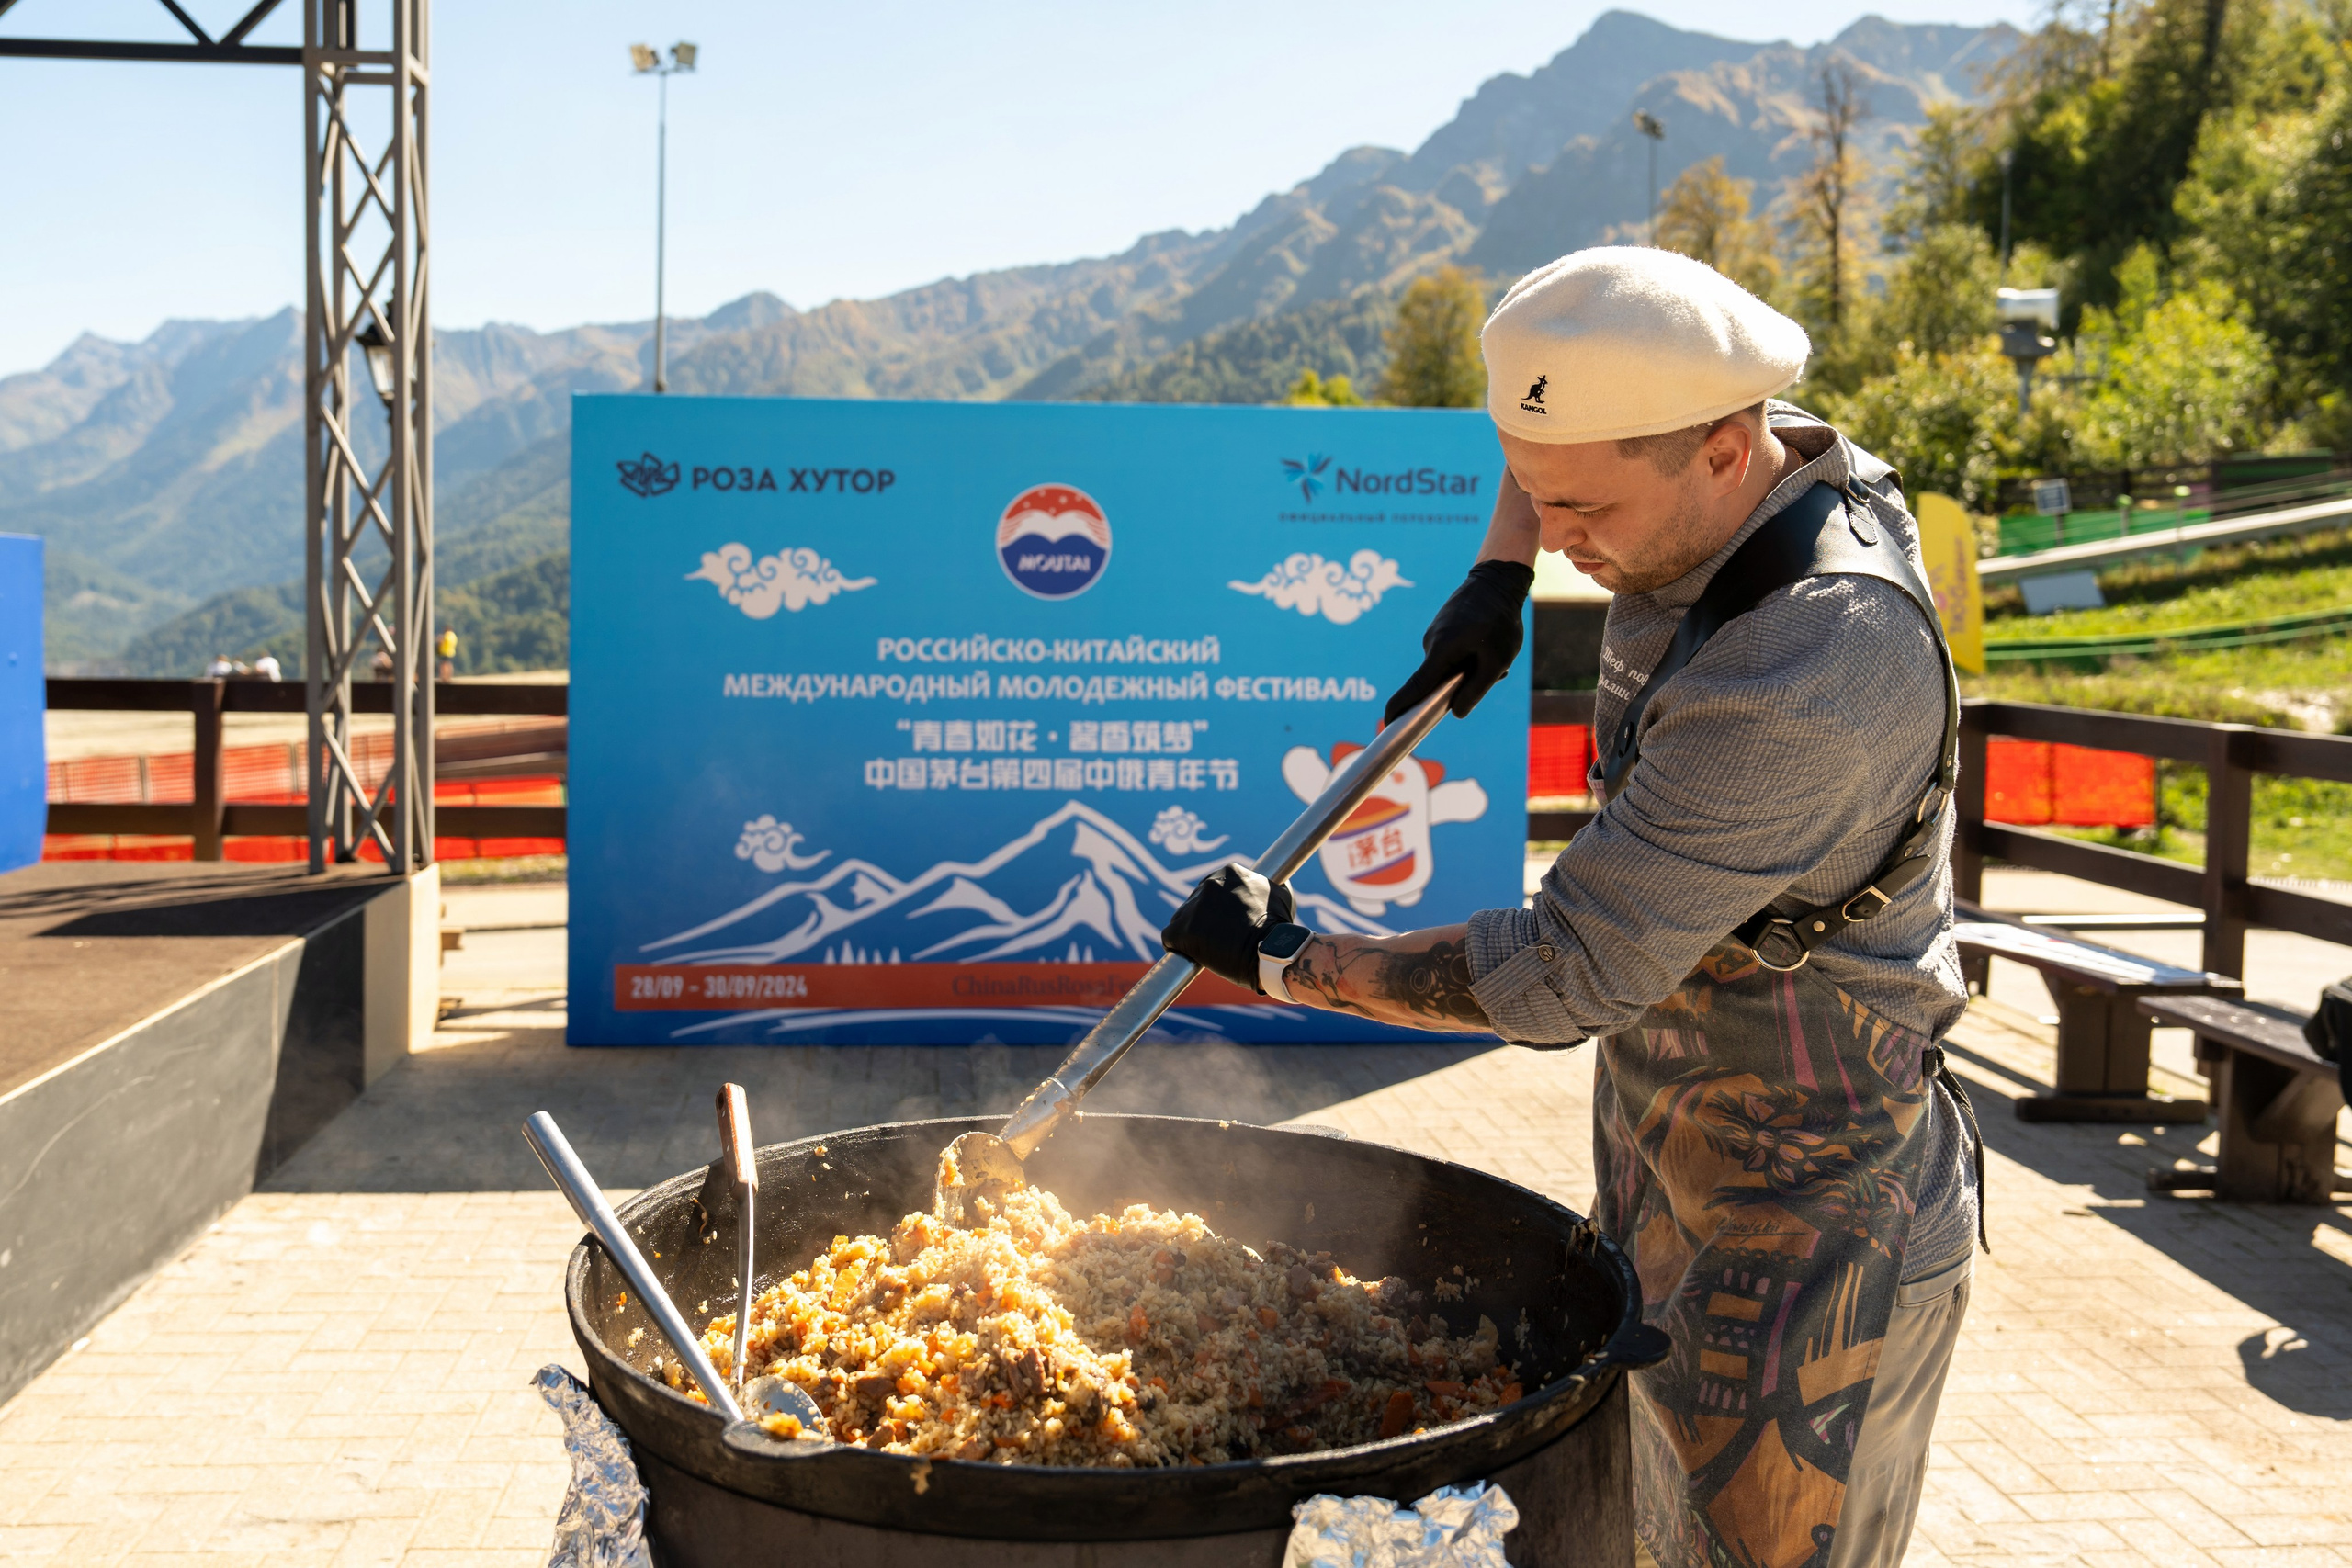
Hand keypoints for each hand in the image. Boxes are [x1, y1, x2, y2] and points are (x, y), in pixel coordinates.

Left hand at [1161, 864, 1296, 993]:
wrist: (1273, 953)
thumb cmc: (1280, 928)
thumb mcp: (1280, 895)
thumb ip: (1266, 885)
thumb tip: (1271, 881)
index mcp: (1230, 872)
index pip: (1214, 888)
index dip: (1218, 907)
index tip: (1226, 921)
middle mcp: (1209, 884)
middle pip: (1195, 902)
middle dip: (1203, 919)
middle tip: (1219, 937)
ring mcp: (1193, 907)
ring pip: (1182, 919)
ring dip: (1191, 932)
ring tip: (1208, 949)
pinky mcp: (1181, 930)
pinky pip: (1170, 937)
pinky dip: (1177, 947)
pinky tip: (1191, 955)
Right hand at [1382, 560, 1533, 723]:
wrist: (1496, 581)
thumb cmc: (1500, 621)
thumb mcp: (1497, 660)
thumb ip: (1476, 690)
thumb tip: (1457, 713)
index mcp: (1441, 650)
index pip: (1415, 686)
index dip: (1401, 706)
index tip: (1388, 722)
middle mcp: (1431, 643)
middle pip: (1437, 680)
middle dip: (1462, 684)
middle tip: (1493, 671)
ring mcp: (1434, 635)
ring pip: (1449, 667)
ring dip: (1471, 668)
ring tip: (1493, 651)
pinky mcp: (1441, 630)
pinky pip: (1452, 654)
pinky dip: (1470, 656)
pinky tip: (1488, 642)